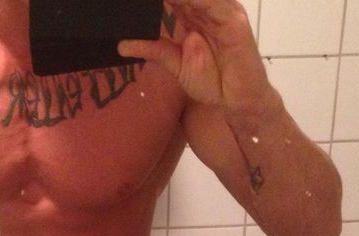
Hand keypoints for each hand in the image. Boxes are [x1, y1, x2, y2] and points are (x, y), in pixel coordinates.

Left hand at [118, 0, 271, 116]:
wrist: (236, 101)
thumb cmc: (211, 81)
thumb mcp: (175, 64)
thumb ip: (152, 49)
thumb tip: (122, 45)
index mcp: (191, 14)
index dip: (153, 1)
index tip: (128, 2)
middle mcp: (206, 8)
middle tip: (133, 1)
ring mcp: (221, 11)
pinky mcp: (234, 20)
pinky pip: (214, 4)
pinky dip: (196, 1)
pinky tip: (178, 0)